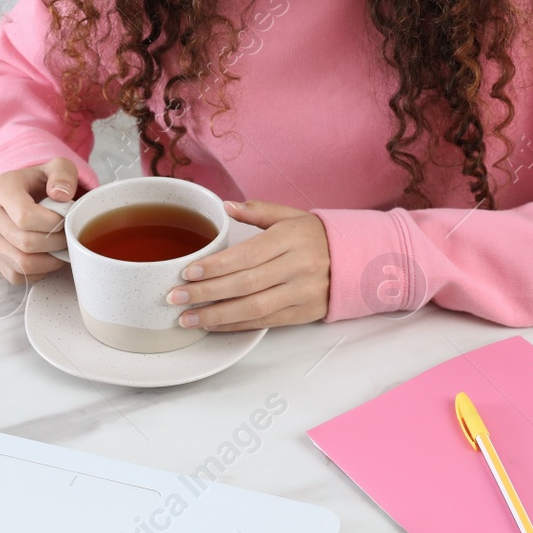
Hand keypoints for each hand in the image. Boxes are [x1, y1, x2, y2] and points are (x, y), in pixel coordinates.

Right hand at [0, 157, 80, 284]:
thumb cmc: (44, 182)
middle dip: (55, 244)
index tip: (65, 220)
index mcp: (2, 188)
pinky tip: (47, 257)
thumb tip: (60, 194)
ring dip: (49, 261)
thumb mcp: (59, 167)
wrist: (29, 193)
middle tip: (69, 236)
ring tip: (61, 248)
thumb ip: (63, 174)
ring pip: (20, 264)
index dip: (52, 224)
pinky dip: (37, 272)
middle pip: (24, 242)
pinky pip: (16, 276)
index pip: (25, 216)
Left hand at [167, 199, 329, 329]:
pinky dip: (236, 326)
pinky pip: (265, 322)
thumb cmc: (316, 236)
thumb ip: (258, 211)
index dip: (216, 266)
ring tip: (186, 319)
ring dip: (216, 316)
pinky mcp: (303, 314)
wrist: (357, 261)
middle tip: (175, 298)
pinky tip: (213, 326)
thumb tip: (225, 205)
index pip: (247, 255)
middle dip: (206, 293)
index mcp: (290, 238)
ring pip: (253, 308)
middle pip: (245, 284)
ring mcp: (301, 293)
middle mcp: (297, 267)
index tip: (187, 272)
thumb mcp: (291, 216)